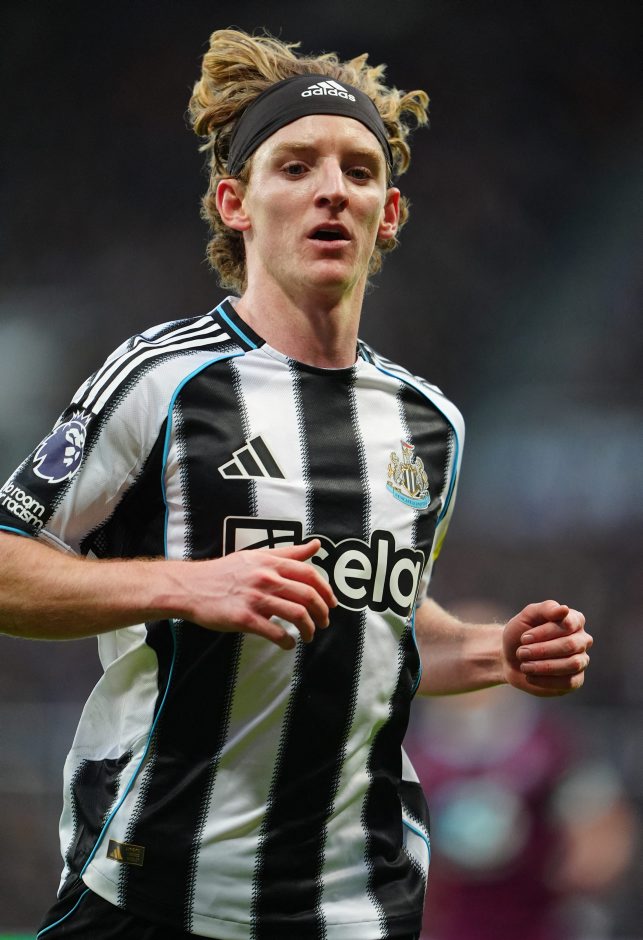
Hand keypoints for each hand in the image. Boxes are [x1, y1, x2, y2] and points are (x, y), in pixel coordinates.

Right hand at [177, 539, 336, 650]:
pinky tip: (288, 643)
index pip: (310, 574)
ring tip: (309, 636)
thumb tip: (316, 545)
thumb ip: (289, 553)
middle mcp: (266, 578)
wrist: (192, 586)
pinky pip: (275, 632)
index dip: (326, 590)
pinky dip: (287, 641)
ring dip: (309, 629)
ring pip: (296, 615)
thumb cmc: (225, 572)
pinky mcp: (244, 618)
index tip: (332, 603)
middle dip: (322, 613)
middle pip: (308, 595)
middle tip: (323, 623)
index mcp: (270, 563)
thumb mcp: (257, 556)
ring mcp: (255, 598)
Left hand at [502, 600, 591, 695]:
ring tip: (524, 666)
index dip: (544, 632)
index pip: (568, 624)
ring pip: (572, 664)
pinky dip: (546, 680)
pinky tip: (530, 677)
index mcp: (575, 620)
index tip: (523, 638)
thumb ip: (546, 609)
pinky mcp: (576, 680)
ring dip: (544, 666)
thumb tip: (565, 609)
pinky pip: (568, 682)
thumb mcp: (527, 617)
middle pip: (570, 645)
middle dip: (542, 650)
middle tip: (521, 652)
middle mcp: (582, 640)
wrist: (510, 659)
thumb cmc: (520, 634)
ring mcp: (581, 661)